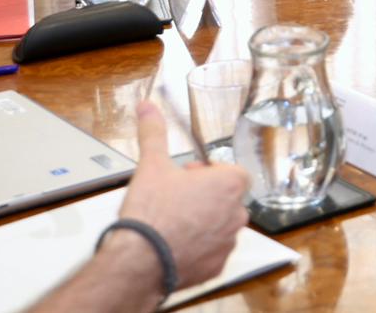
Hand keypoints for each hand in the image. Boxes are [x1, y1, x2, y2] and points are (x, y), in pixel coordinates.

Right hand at [111, 101, 249, 290]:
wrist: (139, 261)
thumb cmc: (151, 214)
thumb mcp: (151, 164)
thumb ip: (154, 132)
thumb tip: (147, 108)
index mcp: (229, 184)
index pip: (232, 171)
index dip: (209, 173)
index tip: (188, 176)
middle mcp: (236, 213)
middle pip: (226, 198)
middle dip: (205, 196)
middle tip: (176, 198)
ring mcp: (228, 242)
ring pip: (220, 225)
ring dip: (203, 222)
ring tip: (172, 223)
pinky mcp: (217, 267)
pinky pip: (213, 252)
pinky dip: (198, 248)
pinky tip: (175, 245)